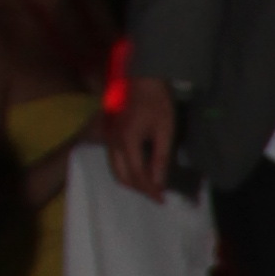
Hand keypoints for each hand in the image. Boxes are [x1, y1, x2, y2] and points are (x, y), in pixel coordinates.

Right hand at [109, 69, 179, 197]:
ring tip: (150, 184)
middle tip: (156, 194)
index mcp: (127, 141)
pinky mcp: (109, 133)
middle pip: (121, 176)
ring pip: (115, 169)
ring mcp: (109, 137)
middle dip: (139, 188)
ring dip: (131, 180)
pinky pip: (114, 159)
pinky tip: (140, 169)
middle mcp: (113, 142)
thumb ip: (161, 158)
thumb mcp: (165, 130)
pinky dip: (125, 169)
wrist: (142, 76)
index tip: (162, 200)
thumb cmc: (156, 101)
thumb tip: (158, 182)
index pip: (137, 175)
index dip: (150, 190)